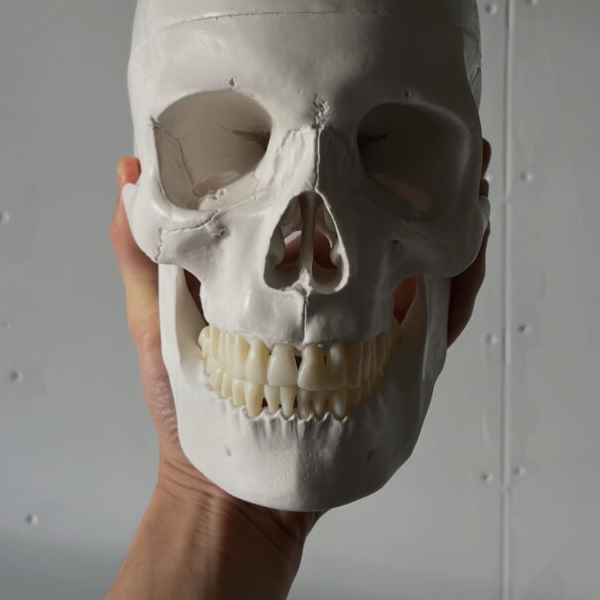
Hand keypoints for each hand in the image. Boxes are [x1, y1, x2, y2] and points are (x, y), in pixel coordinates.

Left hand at [110, 139, 489, 530]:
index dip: (345, 152)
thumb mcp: (157, 317)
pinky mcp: (398, 362)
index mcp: (287, 268)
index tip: (355, 104)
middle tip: (435, 120)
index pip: (322, 196)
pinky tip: (472, 242)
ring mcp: (372, 322)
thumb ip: (142, 249)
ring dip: (449, 210)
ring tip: (468, 167)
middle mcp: (337, 287)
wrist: (232, 495)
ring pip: (422, 255)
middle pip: (384, 215)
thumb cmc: (191, 407)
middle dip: (413, 168)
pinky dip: (462, 277)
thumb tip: (127, 170)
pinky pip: (440, 315)